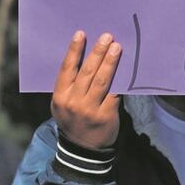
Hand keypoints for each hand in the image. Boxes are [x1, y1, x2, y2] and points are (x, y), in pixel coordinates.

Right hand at [52, 31, 121, 148]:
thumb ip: (70, 86)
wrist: (82, 150)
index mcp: (60, 96)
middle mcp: (73, 102)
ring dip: (110, 62)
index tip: (81, 34)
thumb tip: (87, 58)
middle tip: (107, 37)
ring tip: (117, 47)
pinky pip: (114, 94)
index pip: (67, 69)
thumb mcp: (62, 105)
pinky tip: (125, 69)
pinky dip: (120, 81)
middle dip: (97, 52)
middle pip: (87, 72)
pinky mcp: (106, 116)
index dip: (74, 50)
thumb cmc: (73, 120)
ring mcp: (90, 110)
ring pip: (101, 81)